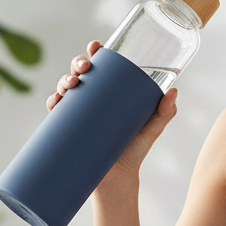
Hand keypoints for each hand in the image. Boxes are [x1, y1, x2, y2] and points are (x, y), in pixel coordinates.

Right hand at [47, 41, 178, 183]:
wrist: (117, 179)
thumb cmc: (134, 151)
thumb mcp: (152, 129)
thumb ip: (164, 112)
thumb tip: (173, 92)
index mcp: (111, 92)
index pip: (102, 66)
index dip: (95, 52)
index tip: (96, 46)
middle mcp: (92, 99)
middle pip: (80, 72)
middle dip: (77, 63)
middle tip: (84, 68)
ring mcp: (78, 113)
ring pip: (65, 88)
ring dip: (64, 80)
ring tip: (71, 84)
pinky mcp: (67, 129)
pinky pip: (56, 112)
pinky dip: (53, 102)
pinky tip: (55, 101)